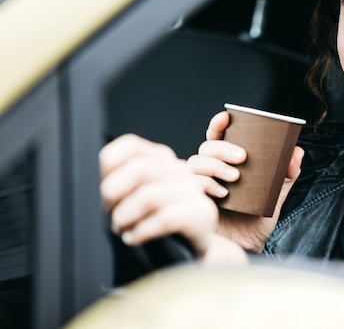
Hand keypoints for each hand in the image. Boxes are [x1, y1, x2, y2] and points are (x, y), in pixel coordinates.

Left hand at [100, 134, 219, 257]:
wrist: (190, 251)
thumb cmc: (155, 223)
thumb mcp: (135, 198)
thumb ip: (117, 184)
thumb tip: (87, 178)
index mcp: (161, 159)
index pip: (131, 146)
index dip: (109, 166)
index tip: (103, 190)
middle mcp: (179, 169)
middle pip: (139, 169)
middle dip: (114, 194)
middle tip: (109, 213)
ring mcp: (193, 190)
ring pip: (149, 196)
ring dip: (125, 217)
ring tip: (121, 228)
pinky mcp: (202, 213)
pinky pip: (165, 219)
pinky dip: (141, 231)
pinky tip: (134, 238)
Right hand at [187, 111, 303, 251]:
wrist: (248, 250)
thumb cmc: (257, 220)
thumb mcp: (277, 195)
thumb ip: (287, 174)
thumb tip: (297, 151)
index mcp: (227, 164)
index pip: (218, 137)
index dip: (218, 125)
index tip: (227, 116)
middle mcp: (210, 172)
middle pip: (206, 148)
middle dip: (222, 149)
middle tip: (243, 158)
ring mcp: (199, 186)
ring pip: (196, 163)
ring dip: (215, 166)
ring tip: (235, 179)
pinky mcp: (192, 203)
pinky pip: (190, 185)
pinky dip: (205, 185)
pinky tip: (221, 194)